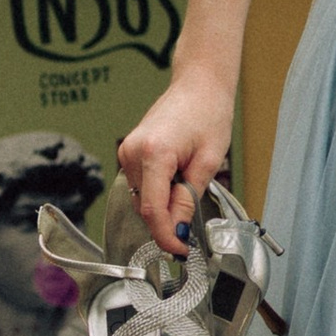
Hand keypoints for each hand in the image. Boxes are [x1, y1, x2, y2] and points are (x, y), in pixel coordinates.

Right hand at [118, 70, 233, 252]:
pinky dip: (157, 191)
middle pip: (145, 206)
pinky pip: (140, 185)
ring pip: (141, 198)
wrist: (199, 85)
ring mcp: (127, 151)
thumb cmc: (209, 114)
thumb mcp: (208, 162)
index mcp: (154, 153)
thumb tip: (177, 230)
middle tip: (192, 221)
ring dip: (163, 204)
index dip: (166, 235)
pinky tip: (177, 178)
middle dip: (168, 220)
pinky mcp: (128, 152)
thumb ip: (189, 198)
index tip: (179, 250)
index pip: (152, 210)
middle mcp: (132, 153)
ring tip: (189, 182)